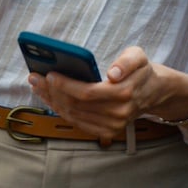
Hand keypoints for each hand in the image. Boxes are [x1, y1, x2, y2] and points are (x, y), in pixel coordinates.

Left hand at [27, 46, 186, 140]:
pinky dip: (61, 110)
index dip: (66, 85)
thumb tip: (113, 73)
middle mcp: (118, 113)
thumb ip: (127, 62)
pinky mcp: (106, 131)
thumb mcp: (138, 56)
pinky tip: (50, 98)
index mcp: (124, 93)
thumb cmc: (140, 70)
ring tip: (37, 86)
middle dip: (52, 91)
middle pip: (77, 105)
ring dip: (52, 101)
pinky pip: (78, 122)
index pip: (88, 93)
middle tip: (34, 77)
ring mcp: (112, 125)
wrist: (153, 92)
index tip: (49, 74)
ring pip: (74, 115)